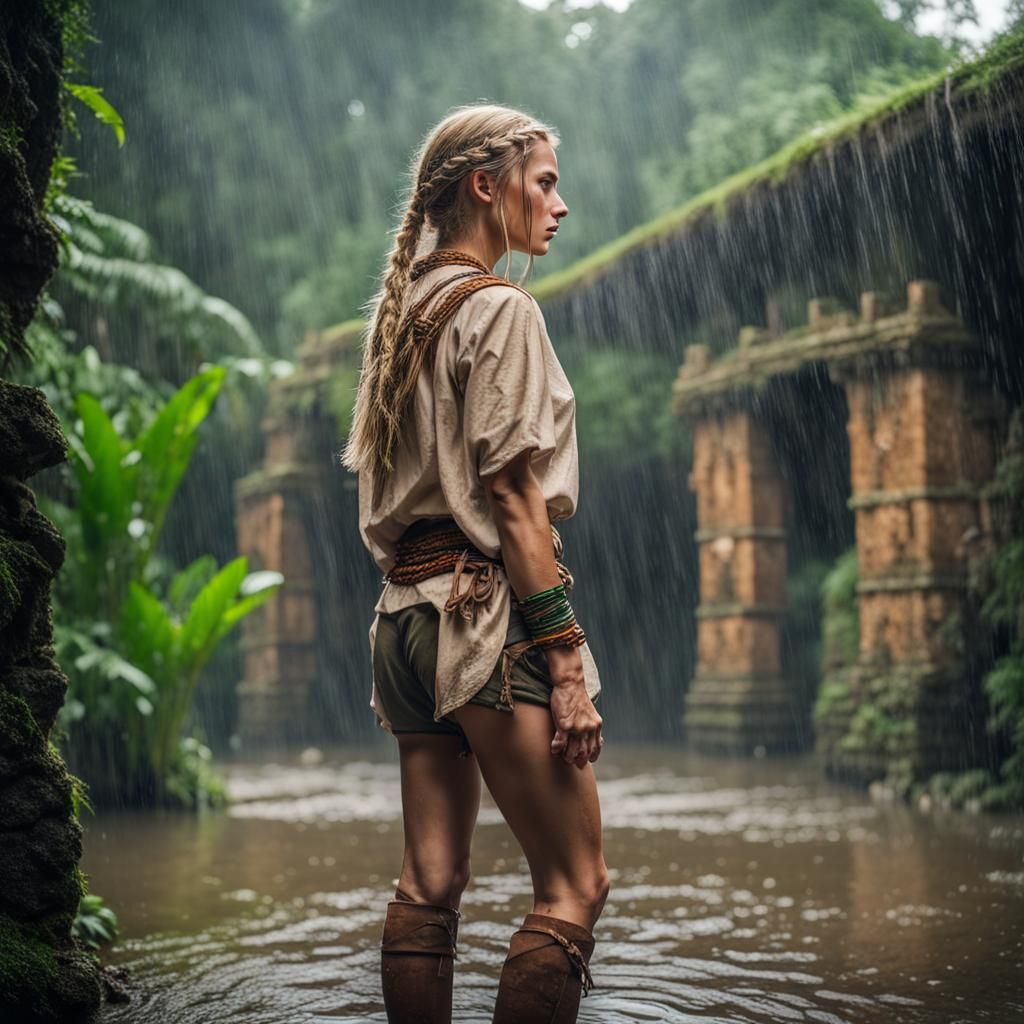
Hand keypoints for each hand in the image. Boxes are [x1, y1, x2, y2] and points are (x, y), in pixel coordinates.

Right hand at [544, 645, 603, 768]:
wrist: (571, 684)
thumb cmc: (577, 697)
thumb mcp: (590, 712)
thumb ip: (591, 726)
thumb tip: (595, 738)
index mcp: (596, 726)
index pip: (596, 747)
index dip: (591, 757)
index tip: (585, 761)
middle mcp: (588, 728)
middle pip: (585, 752)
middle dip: (578, 760)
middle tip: (571, 762)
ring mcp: (577, 728)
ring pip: (572, 751)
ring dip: (567, 756)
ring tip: (562, 756)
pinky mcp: (564, 725)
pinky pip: (561, 743)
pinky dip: (557, 749)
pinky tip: (554, 749)